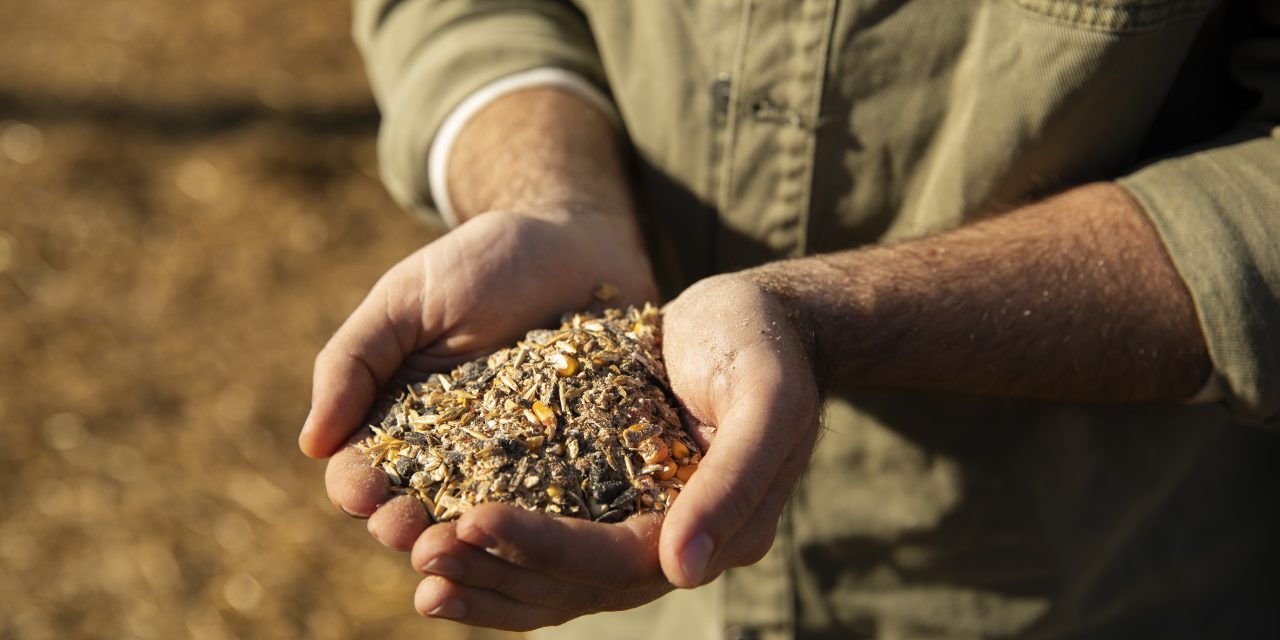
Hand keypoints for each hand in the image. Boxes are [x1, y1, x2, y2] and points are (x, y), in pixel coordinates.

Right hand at [298, 206, 656, 549]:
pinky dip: (542, 521)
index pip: (363, 471)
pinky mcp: (579, 460)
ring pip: (484, 519)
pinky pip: (560, 502)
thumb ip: (354, 362)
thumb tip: (310, 445)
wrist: (576, 242)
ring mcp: (519, 463)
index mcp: (400, 421)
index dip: (357, 488)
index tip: (361, 494)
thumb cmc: (481, 263)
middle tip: (409, 528)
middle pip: (419, 508)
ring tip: (463, 538)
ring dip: (468, 538)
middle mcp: (455, 454)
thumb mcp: (407, 299)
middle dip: (407, 524)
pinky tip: (535, 531)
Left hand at [407, 272, 821, 629]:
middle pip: (576, 585)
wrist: (761, 320)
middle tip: (423, 550)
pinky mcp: (608, 504)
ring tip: (417, 562)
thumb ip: (734, 480)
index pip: (618, 561)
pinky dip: (497, 551)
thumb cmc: (765, 346)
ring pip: (554, 580)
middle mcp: (674, 547)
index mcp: (718, 533)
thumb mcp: (767, 398)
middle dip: (497, 570)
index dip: (544, 548)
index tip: (472, 520)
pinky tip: (443, 539)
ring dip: (486, 577)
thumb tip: (681, 571)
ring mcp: (638, 530)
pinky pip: (548, 544)